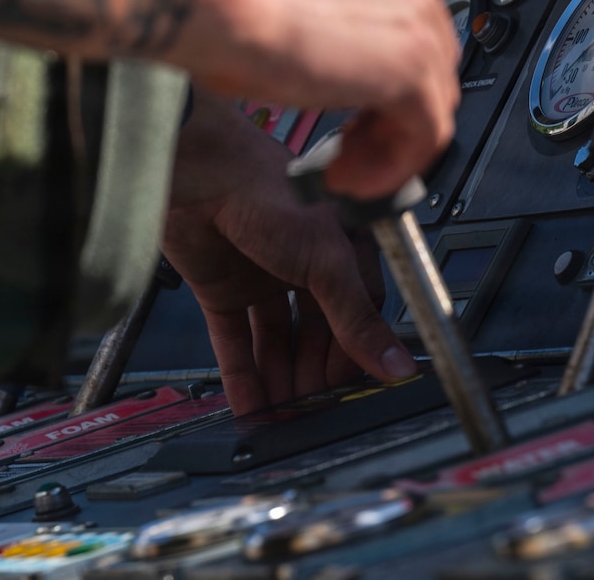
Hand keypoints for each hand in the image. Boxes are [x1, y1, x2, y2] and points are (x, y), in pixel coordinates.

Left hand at [162, 89, 418, 412]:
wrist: (198, 171)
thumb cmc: (267, 189)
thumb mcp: (326, 261)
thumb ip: (357, 318)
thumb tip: (394, 363)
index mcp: (343, 250)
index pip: (360, 315)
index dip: (358, 354)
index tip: (359, 392)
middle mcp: (305, 265)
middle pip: (318, 335)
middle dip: (317, 376)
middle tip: (319, 415)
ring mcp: (264, 279)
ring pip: (279, 344)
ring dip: (282, 382)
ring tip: (285, 422)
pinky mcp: (223, 290)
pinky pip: (237, 343)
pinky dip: (243, 377)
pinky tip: (250, 406)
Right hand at [177, 0, 458, 198]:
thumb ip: (315, 17)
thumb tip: (313, 55)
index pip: (401, 21)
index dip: (377, 73)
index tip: (349, 106)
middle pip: (426, 57)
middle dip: (388, 110)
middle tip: (349, 145)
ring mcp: (414, 18)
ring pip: (431, 96)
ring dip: (389, 143)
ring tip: (347, 170)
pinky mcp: (411, 67)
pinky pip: (426, 132)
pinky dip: (394, 166)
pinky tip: (353, 180)